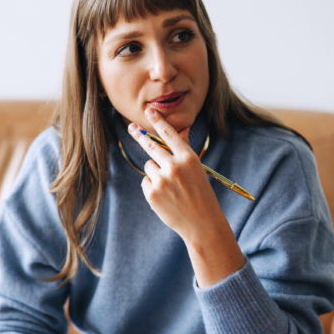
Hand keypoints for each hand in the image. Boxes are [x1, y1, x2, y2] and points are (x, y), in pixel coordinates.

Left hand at [128, 109, 226, 237]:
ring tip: (170, 185)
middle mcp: (174, 166)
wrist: (202, 223)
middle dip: (140, 136)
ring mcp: (162, 180)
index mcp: (188, 158)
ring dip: (155, 171)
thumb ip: (184, 151)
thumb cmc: (201, 193)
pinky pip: (146, 180)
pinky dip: (152, 185)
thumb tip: (181, 131)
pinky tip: (166, 195)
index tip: (148, 111)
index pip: (169, 134)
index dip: (158, 121)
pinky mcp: (152, 193)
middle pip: (151, 146)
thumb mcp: (197, 169)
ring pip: (149, 165)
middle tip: (131, 127)